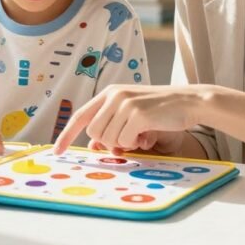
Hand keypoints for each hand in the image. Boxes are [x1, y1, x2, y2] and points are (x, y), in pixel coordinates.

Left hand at [53, 85, 204, 154]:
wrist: (187, 101)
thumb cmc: (159, 110)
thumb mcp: (131, 111)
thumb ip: (111, 122)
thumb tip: (93, 145)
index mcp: (109, 93)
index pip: (81, 115)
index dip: (66, 134)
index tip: (56, 150)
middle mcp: (114, 95)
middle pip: (94, 133)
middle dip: (108, 142)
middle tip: (127, 139)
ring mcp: (125, 104)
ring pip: (108, 139)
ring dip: (123, 143)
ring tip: (139, 133)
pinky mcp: (137, 114)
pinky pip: (124, 141)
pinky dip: (134, 144)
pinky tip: (146, 134)